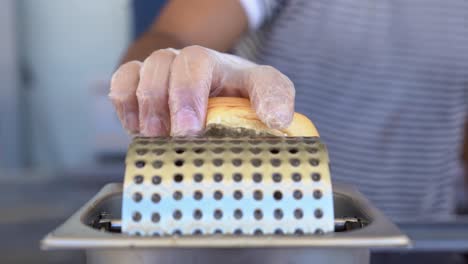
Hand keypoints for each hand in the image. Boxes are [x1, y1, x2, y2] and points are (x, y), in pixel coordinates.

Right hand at [109, 45, 294, 135]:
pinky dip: (125, 102)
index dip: (206, 93)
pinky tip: (136, 126)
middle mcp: (194, 63)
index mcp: (226, 67)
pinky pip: (123, 79)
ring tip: (157, 134)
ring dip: (151, 103)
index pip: (226, 67)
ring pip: (150, 67)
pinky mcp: (140, 80)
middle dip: (180, 98)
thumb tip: (278, 119)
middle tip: (183, 133)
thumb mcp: (264, 94)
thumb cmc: (233, 99)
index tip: (200, 127)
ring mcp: (166, 69)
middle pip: (182, 62)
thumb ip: (275, 98)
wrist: (203, 96)